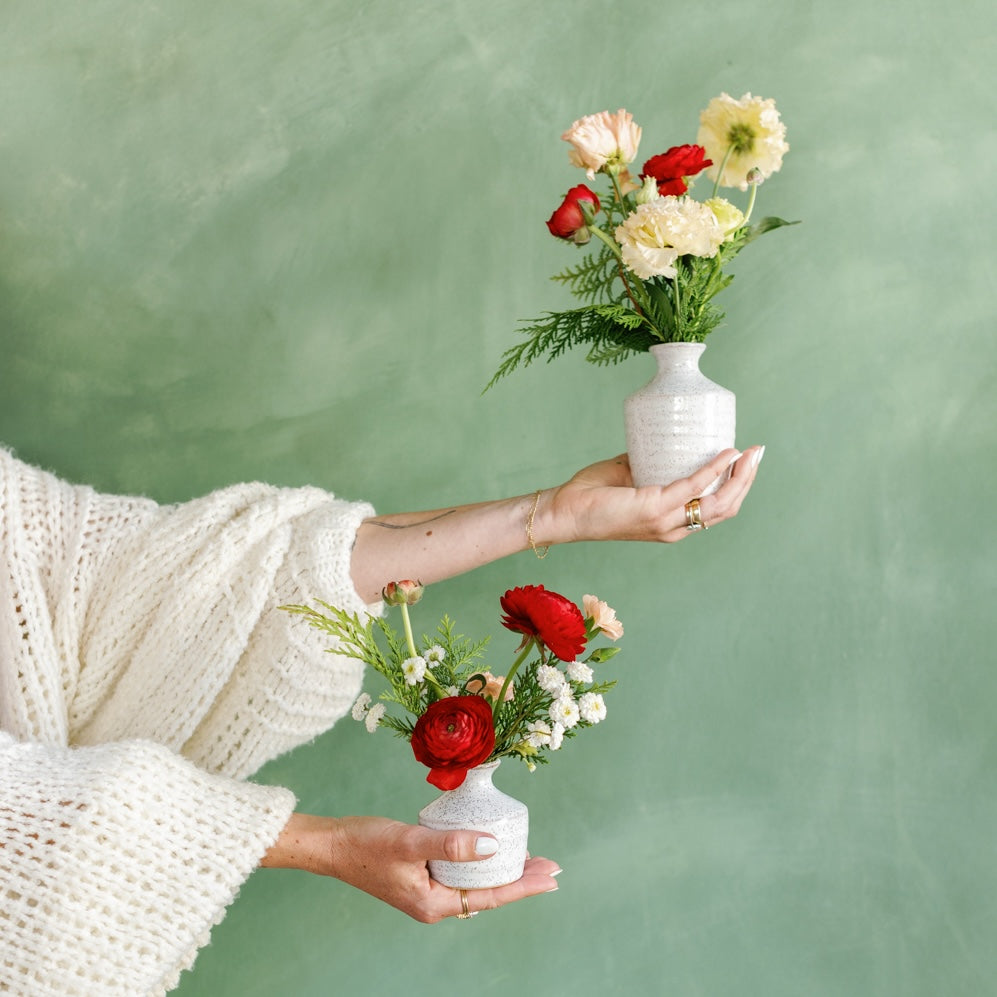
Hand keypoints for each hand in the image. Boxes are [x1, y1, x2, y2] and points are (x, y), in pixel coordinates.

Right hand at [261, 813, 559, 922]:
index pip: (490, 897)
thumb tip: (491, 845)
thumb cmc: (365, 844)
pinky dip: (481, 863)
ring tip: (531, 859)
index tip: (551, 876)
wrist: (332, 845)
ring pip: (475, 884)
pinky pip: (460, 873)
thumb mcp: (409, 840)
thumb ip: (449, 844)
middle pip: (487, 894)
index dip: (523, 885)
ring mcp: (427, 890)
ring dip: (503, 871)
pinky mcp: (420, 875)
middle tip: (552, 867)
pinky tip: (490, 849)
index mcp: (433, 904)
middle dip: (521, 880)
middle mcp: (433, 903)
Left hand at [539, 445, 764, 544]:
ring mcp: (665, 521)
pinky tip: (726, 455)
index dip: (736, 488)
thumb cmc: (591, 496)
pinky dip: (713, 470)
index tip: (746, 461)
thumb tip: (660, 439)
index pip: (715, 511)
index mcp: (670, 524)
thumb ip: (647, 463)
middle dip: (747, 480)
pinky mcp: (654, 509)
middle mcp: (673, 528)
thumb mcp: (627, 475)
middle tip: (758, 453)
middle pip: (725, 508)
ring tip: (751, 453)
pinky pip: (692, 487)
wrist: (564, 510)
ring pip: (718, 503)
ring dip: (740, 476)